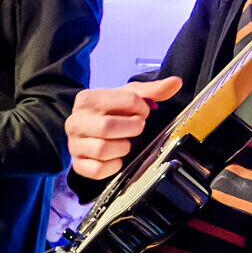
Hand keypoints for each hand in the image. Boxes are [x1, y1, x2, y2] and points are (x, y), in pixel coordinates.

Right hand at [64, 76, 182, 179]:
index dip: (141, 108)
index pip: (126, 100)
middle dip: (132, 129)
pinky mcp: (78, 164)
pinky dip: (113, 166)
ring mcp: (74, 144)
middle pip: (108, 127)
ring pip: (102, 150)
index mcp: (87, 99)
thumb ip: (152, 90)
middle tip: (137, 128)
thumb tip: (176, 82)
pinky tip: (118, 159)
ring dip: (123, 148)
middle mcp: (75, 120)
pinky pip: (97, 170)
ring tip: (126, 143)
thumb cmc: (111, 112)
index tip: (142, 113)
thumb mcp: (129, 96)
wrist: (91, 130)